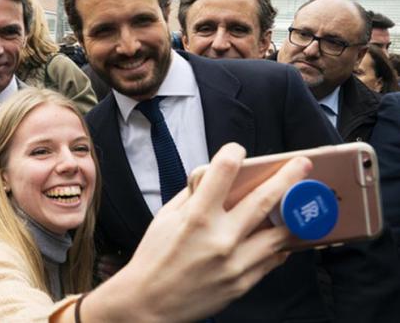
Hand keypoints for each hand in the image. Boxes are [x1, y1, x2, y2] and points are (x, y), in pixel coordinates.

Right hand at [80, 143, 311, 322]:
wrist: (149, 303)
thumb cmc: (154, 257)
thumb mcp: (165, 218)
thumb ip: (192, 196)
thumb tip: (213, 176)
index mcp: (196, 216)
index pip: (223, 171)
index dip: (233, 153)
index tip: (238, 150)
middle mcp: (220, 237)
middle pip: (265, 199)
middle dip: (289, 177)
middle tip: (303, 164)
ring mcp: (235, 263)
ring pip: (279, 233)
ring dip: (293, 215)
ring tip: (300, 203)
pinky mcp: (242, 283)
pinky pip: (272, 259)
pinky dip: (279, 245)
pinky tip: (280, 236)